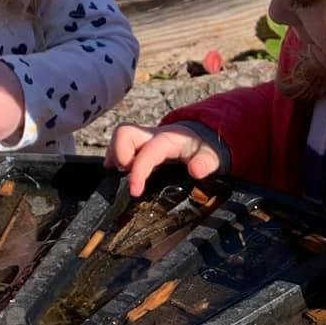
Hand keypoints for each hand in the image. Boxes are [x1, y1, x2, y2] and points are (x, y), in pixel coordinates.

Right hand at [105, 123, 221, 196]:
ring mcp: (142, 138)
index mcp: (169, 140)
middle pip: (124, 132)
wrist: (199, 138)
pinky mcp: (136, 144)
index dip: (138, 171)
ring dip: (114, 157)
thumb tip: (196, 170)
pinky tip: (119, 173)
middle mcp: (152, 135)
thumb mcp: (211, 157)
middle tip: (126, 176)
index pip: (148, 151)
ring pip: (118, 138)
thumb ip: (205, 163)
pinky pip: (118, 146)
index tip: (134, 191)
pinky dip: (114, 159)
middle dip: (119, 155)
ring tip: (121, 176)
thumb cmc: (202, 149)